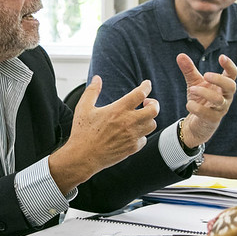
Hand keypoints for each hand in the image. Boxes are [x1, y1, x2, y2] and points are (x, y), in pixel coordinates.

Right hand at [49, 76, 158, 191]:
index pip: (140, 93)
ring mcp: (132, 136)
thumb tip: (97, 79)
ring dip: (148, 119)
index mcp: (118, 109)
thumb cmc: (82, 132)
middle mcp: (129, 122)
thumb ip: (92, 91)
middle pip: (154, 109)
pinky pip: (144, 139)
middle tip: (147, 103)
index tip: (147, 84)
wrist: (83, 156)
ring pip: (152, 124)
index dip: (146, 86)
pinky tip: (132, 132)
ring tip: (140, 117)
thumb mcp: (83, 108)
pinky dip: (141, 135)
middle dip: (153, 103)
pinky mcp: (132, 148)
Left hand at [177, 53, 236, 148]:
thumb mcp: (194, 83)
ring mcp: (221, 109)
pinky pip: (208, 114)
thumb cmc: (200, 99)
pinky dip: (196, 107)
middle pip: (231, 86)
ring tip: (192, 89)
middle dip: (219, 79)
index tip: (222, 57)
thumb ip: (189, 70)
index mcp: (223, 86)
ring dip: (204, 93)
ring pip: (219, 100)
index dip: (230, 65)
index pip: (232, 74)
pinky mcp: (213, 120)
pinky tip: (189, 104)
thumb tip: (180, 55)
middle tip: (205, 75)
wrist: (195, 122)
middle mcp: (225, 97)